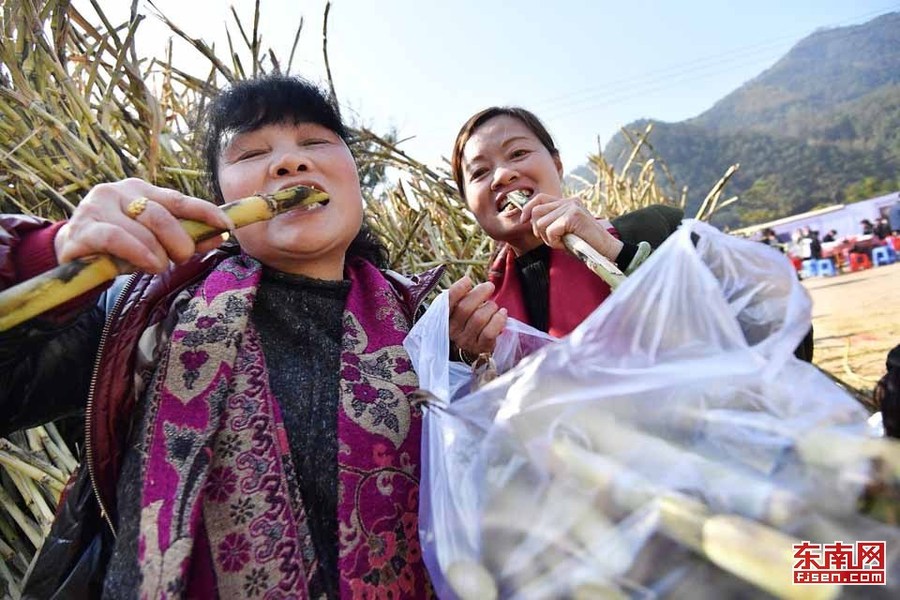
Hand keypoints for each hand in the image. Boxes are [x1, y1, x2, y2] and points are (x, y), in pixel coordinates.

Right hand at [54, 178, 233, 273]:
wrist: (74, 255)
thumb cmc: (121, 247)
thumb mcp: (156, 242)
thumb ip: (186, 238)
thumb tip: (220, 235)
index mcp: (140, 190)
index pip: (178, 198)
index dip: (205, 211)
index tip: (227, 225)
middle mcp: (118, 192)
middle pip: (162, 215)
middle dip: (181, 240)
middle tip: (183, 258)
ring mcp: (98, 207)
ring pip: (143, 229)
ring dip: (159, 254)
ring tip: (159, 266)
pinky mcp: (82, 228)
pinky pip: (118, 238)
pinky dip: (139, 253)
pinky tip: (148, 265)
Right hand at [448, 276, 506, 356]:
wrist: (471, 353)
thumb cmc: (467, 326)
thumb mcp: (459, 314)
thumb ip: (462, 299)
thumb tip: (471, 283)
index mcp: (444, 319)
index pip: (447, 302)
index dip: (457, 289)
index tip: (468, 280)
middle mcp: (453, 331)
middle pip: (465, 308)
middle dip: (480, 293)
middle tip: (489, 286)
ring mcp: (466, 341)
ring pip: (479, 318)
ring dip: (490, 307)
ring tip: (494, 306)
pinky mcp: (480, 348)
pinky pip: (490, 332)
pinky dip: (499, 319)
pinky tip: (502, 314)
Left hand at [521, 194, 622, 260]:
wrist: (606, 250)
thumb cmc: (584, 244)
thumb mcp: (564, 230)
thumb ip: (550, 222)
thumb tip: (528, 221)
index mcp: (567, 202)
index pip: (539, 198)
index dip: (527, 209)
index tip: (524, 221)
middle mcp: (569, 201)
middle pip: (537, 211)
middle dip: (538, 229)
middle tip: (551, 239)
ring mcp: (572, 207)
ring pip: (542, 222)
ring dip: (548, 238)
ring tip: (562, 242)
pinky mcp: (573, 216)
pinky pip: (551, 230)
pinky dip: (554, 241)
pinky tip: (566, 244)